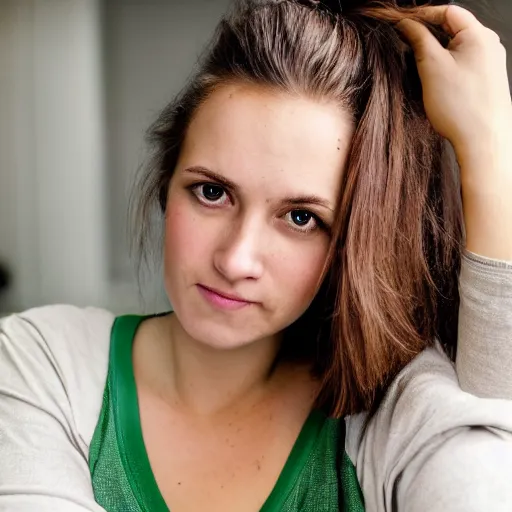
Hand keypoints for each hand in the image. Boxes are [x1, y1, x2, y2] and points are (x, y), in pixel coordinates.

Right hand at [397, 5, 511, 156]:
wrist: (483, 140)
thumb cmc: (461, 107)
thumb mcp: (432, 67)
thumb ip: (419, 40)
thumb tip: (407, 24)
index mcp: (479, 35)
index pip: (448, 11)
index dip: (422, 15)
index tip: (402, 24)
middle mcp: (489, 45)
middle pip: (453, 28)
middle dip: (428, 35)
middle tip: (405, 46)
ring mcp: (490, 63)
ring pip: (457, 47)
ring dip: (437, 53)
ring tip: (419, 66)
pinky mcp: (487, 80)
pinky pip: (463, 63)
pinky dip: (447, 66)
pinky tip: (436, 81)